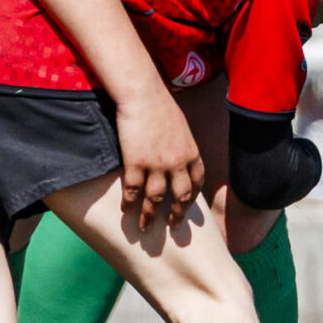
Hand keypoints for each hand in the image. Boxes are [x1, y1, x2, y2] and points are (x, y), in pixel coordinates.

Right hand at [115, 85, 204, 228]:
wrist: (143, 94)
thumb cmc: (160, 105)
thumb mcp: (181, 126)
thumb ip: (182, 145)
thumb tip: (179, 155)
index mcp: (191, 153)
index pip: (197, 182)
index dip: (192, 197)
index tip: (186, 206)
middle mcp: (177, 163)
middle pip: (180, 197)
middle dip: (177, 215)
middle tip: (172, 227)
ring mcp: (156, 165)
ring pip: (155, 199)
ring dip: (150, 216)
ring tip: (145, 228)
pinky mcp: (136, 163)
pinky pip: (132, 190)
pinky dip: (129, 202)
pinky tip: (125, 210)